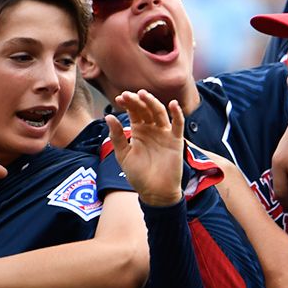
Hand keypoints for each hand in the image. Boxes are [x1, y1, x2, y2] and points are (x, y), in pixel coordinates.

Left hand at [106, 91, 184, 206]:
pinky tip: (173, 105)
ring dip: (153, 103)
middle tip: (129, 95)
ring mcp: (164, 134)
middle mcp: (151, 130)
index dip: (128, 103)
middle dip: (137, 101)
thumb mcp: (123, 155)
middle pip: (146, 110)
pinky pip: (178, 125)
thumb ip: (117, 136)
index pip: (134, 112)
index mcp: (138, 131)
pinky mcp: (176, 141)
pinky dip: (177, 114)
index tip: (120, 98)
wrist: (154, 192)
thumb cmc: (138, 175)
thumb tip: (108, 116)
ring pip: (160, 113)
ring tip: (144, 95)